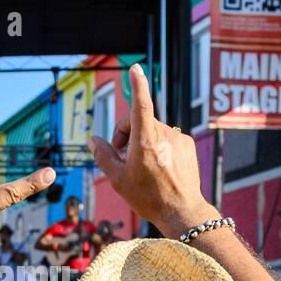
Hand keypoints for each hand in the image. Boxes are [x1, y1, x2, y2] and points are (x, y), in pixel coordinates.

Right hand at [88, 63, 213, 236]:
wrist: (181, 211)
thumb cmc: (148, 197)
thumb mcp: (117, 179)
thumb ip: (103, 155)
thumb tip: (92, 140)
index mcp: (145, 141)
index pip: (140, 105)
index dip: (137, 85)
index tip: (136, 69)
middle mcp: (164, 134)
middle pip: (138, 120)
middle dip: (126, 133)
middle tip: (120, 156)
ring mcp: (178, 138)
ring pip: (153, 129)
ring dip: (142, 140)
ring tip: (141, 166)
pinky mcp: (187, 144)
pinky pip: (167, 137)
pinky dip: (158, 146)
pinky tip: (158, 166)